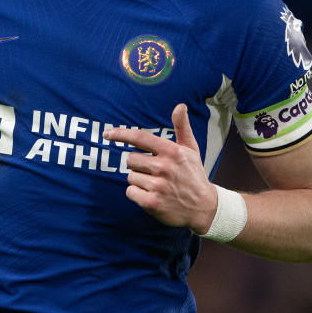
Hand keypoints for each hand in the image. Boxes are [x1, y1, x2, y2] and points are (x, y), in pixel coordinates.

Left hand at [105, 104, 216, 233]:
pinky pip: (130, 192)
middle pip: (130, 159)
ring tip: (156, 184)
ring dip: (139, 180)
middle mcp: (164, 167)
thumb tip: (180, 106)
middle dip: (138, 164)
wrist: (203, 206)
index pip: (140, 137)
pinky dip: (137, 194)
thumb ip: (182, 126)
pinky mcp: (153, 202)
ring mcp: (158, 186)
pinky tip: (151, 195)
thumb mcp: (191, 149)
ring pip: (130, 176)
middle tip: (154, 171)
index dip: (121, 134)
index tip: (107, 134)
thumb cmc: (193, 174)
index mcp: (171, 151)